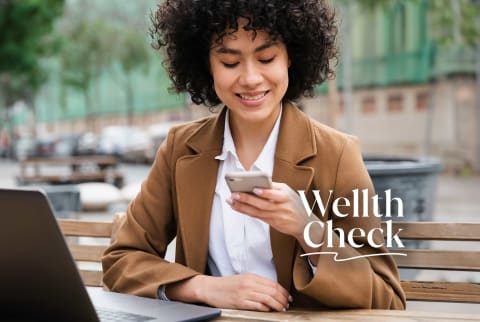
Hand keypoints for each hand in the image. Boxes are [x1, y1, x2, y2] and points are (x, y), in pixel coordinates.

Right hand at [166, 273, 291, 311]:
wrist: (210, 288)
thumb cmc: (227, 285)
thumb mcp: (243, 279)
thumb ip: (256, 283)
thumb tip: (272, 291)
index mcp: (251, 276)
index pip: (272, 283)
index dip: (283, 291)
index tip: (288, 297)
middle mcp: (249, 283)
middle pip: (272, 291)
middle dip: (282, 299)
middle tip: (287, 305)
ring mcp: (244, 293)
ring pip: (267, 298)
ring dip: (277, 305)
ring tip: (281, 309)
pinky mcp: (240, 302)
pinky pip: (257, 306)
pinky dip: (266, 308)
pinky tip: (269, 310)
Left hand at [227, 182, 320, 239]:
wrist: (304, 224)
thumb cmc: (295, 204)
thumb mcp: (289, 192)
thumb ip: (275, 187)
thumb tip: (258, 182)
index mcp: (286, 196)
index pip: (274, 194)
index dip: (265, 192)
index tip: (255, 188)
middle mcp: (280, 207)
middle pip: (262, 203)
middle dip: (247, 199)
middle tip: (234, 194)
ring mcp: (275, 216)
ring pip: (256, 211)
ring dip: (242, 206)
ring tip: (231, 200)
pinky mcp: (271, 222)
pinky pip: (256, 216)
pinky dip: (245, 211)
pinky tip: (236, 206)